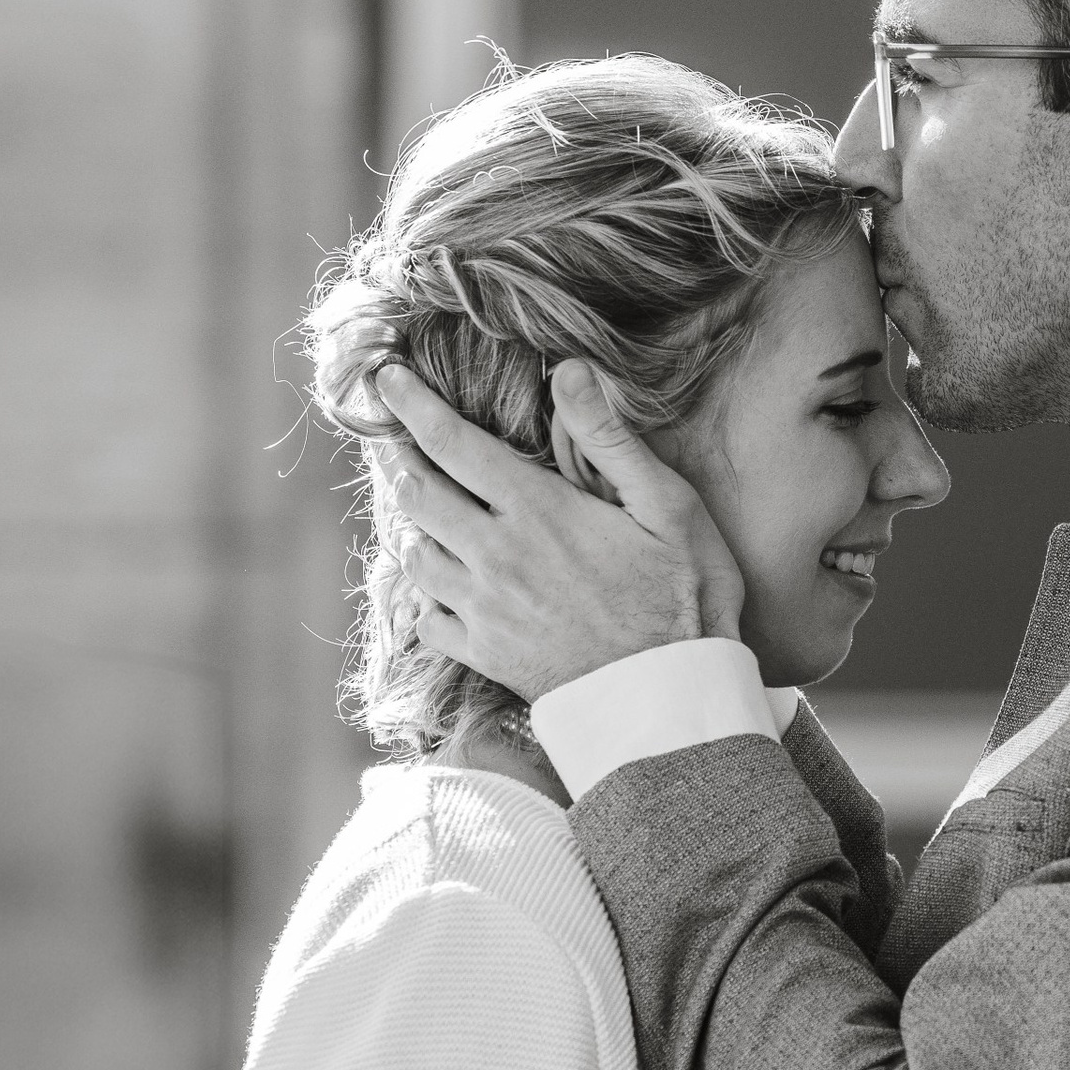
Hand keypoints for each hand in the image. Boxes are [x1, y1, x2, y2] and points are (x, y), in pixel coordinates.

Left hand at [374, 359, 743, 700]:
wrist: (671, 697)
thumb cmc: (683, 594)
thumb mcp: (667, 505)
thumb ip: (609, 439)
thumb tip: (569, 372)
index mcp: (536, 510)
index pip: (450, 443)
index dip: (410, 405)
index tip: (386, 378)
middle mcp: (495, 556)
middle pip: (416, 495)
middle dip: (396, 458)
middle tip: (391, 439)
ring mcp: (484, 610)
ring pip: (415, 556)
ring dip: (413, 527)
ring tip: (422, 510)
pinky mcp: (486, 655)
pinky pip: (428, 619)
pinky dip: (427, 597)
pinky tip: (444, 587)